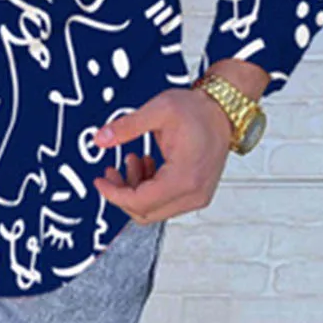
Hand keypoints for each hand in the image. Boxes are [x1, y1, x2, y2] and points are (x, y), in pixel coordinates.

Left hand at [91, 87, 233, 224]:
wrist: (222, 111)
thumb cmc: (197, 110)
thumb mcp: (157, 110)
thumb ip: (126, 127)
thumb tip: (100, 139)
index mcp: (184, 178)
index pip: (140, 202)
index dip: (114, 194)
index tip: (100, 181)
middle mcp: (194, 194)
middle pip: (146, 212)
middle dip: (122, 193)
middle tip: (112, 170)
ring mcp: (197, 196)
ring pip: (154, 209)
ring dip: (136, 189)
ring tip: (133, 159)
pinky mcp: (196, 193)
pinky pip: (165, 202)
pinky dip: (149, 188)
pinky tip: (147, 164)